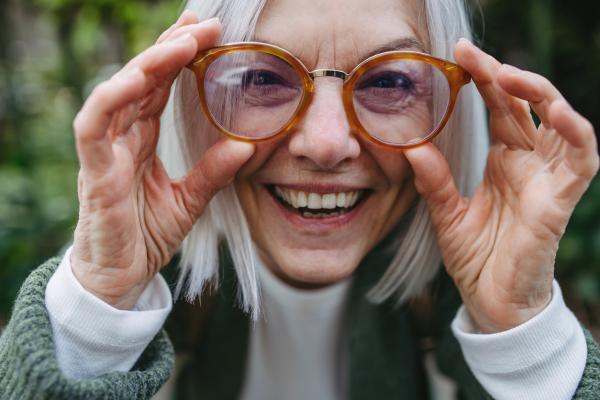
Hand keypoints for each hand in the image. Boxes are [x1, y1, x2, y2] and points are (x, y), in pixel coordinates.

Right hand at [71, 11, 254, 309]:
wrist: (123, 277)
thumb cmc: (147, 234)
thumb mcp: (190, 199)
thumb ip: (213, 172)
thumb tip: (246, 146)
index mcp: (142, 139)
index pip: (160, 87)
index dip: (179, 57)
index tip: (208, 32)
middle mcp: (122, 137)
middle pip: (143, 80)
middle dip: (171, 49)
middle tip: (203, 25)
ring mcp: (105, 152)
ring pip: (119, 93)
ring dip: (148, 64)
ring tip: (180, 43)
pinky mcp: (95, 173)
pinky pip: (94, 128)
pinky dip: (111, 100)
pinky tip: (138, 79)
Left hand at [403, 39, 598, 332]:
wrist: (492, 303)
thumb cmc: (475, 258)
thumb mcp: (446, 215)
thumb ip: (433, 182)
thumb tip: (411, 147)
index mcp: (503, 161)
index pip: (499, 109)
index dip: (484, 80)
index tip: (459, 54)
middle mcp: (529, 164)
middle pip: (525, 107)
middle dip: (503, 76)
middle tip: (472, 54)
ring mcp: (547, 180)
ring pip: (561, 124)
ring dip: (542, 94)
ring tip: (510, 74)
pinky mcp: (560, 203)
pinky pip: (581, 162)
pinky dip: (576, 135)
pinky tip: (556, 113)